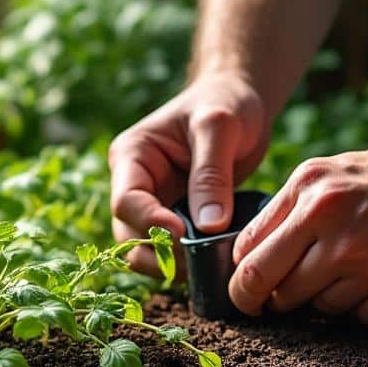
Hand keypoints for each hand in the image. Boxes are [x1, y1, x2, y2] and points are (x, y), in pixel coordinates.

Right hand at [108, 71, 271, 273]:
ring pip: (147, 250)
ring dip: (174, 264)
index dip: (150, 223)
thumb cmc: (226, 103)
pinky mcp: (175, 218)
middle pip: (130, 235)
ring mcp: (154, 204)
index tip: (183, 233)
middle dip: (161, 252)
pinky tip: (216, 259)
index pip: (126, 201)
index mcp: (132, 156)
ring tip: (211, 263)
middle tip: (200, 260)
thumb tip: (207, 226)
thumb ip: (211, 175)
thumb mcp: (219, 128)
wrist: (241, 102)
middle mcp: (135, 184)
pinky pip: (173, 251)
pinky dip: (190, 261)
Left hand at [228, 139, 367, 323]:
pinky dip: (364, 309)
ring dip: (327, 301)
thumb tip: (245, 260)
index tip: (250, 294)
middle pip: (275, 292)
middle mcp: (333, 227)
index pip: (248, 259)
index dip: (243, 284)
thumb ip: (288, 212)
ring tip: (355, 272)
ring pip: (318, 308)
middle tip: (284, 301)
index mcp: (310, 194)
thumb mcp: (332, 174)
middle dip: (274, 303)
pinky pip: (359, 319)